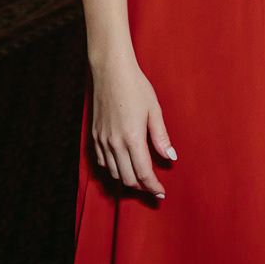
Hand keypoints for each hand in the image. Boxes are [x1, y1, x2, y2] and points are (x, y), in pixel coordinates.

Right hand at [89, 58, 173, 196]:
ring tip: (140, 179)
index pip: (143, 172)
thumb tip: (170, 157)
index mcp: (132, 137)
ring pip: (113, 172)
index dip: (152, 186)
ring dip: (127, 179)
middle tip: (153, 188)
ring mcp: (101, 140)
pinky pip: (102, 161)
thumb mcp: (154, 110)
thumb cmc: (136, 87)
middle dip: (141, 187)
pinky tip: (122, 165)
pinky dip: (113, 168)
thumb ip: (161, 137)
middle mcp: (114, 143)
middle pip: (127, 177)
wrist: (111, 71)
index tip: (161, 192)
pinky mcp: (94, 136)